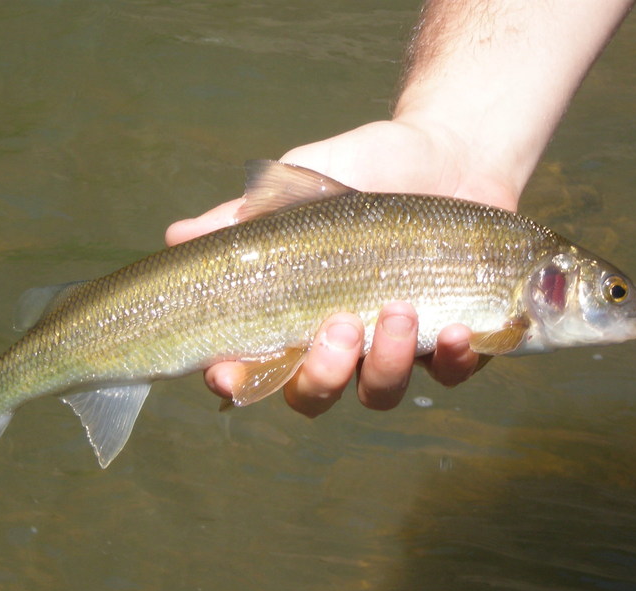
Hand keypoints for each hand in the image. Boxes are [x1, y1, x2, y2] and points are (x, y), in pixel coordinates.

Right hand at [167, 119, 506, 416]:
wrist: (452, 152)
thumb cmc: (367, 170)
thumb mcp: (303, 186)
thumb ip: (246, 216)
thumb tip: (178, 235)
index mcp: (295, 316)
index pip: (253, 366)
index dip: (236, 380)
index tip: (228, 373)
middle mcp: (341, 345)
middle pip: (314, 395)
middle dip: (322, 373)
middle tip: (340, 324)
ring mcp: (395, 350)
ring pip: (378, 394)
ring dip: (386, 364)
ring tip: (400, 309)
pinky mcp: (452, 346)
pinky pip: (451, 376)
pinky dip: (454, 361)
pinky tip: (458, 329)